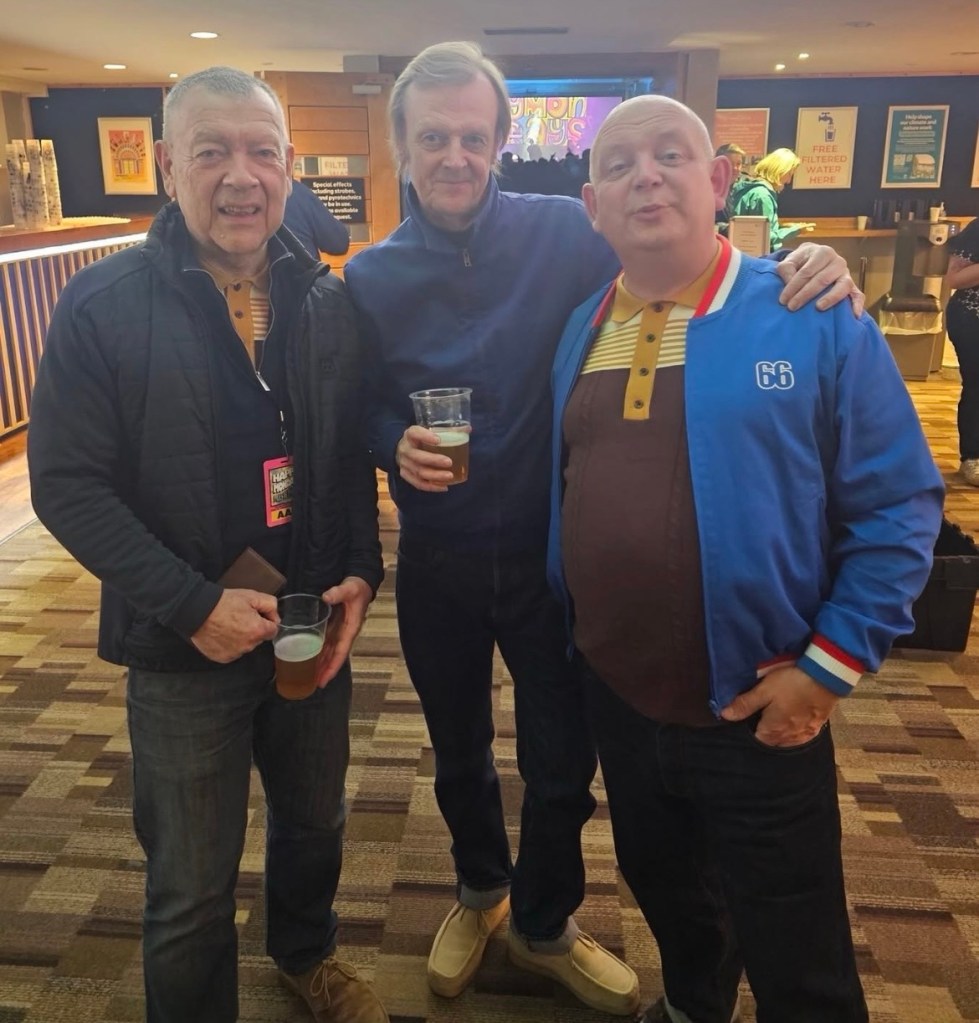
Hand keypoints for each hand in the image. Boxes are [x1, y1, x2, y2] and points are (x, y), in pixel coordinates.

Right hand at [191, 588, 277, 662]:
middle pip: (258, 639)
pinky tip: (221, 633)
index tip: (256, 615)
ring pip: (245, 646)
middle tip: (239, 617)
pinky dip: (229, 644)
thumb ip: (270, 605)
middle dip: (253, 629)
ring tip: (228, 625)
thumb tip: (275, 618)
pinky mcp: (222, 658)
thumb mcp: (251, 596)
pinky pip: (232, 652)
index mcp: (258, 631)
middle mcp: (248, 646)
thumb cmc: (224, 602)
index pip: (273, 630)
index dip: (266, 621)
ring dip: (241, 638)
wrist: (197, 610)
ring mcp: (235, 654)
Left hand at [315, 576, 373, 685]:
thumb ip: (339, 592)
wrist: (361, 583)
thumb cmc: (357, 588)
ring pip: (330, 652)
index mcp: (351, 628)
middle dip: (325, 670)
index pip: (341, 652)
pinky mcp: (334, 627)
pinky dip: (318, 651)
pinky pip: (326, 642)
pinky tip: (308, 656)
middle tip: (312, 684)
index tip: (323, 680)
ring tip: (309, 676)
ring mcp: (339, 631)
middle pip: (334, 656)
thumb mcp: (350, 588)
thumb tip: (326, 597)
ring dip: (321, 664)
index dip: (332, 667)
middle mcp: (345, 633)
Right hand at [396, 425, 454, 491]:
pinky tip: (444, 486)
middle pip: (418, 457)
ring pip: (419, 472)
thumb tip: (468, 429)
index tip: (438, 439)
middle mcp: (405, 449)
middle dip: (434, 460)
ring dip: (435, 476)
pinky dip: (431, 487)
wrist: (402, 450)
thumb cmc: (420, 440)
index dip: (425, 436)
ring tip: (450, 476)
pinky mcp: (405, 475)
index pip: (414, 433)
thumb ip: (446, 430)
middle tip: (449, 462)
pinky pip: (418, 483)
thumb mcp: (428, 432)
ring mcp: (404, 463)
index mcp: (410, 435)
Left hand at [719, 665, 838, 746]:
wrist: (825, 677)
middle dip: (764, 734)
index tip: (747, 721)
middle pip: (772, 742)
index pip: (756, 741)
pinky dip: (794, 734)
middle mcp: (788, 736)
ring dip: (779, 735)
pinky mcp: (816, 727)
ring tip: (775, 721)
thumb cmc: (791, 682)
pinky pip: (801, 737)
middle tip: (759, 719)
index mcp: (773, 729)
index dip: (750, 732)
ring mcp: (804, 733)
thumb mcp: (764, 690)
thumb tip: (724, 715)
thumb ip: (745, 704)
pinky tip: (793, 724)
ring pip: (787, 741)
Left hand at [776, 242, 864, 315]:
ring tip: (819, 308)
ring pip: (843, 286)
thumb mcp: (790, 261)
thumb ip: (787, 269)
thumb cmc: (800, 262)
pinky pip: (858, 295)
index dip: (793, 286)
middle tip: (792, 307)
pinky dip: (857, 304)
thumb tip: (789, 283)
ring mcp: (846, 274)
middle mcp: (838, 261)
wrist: (813, 258)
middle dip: (805, 295)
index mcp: (823, 252)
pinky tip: (854, 315)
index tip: (783, 300)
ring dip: (831, 298)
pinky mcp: (852, 286)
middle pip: (822, 279)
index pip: (807, 271)